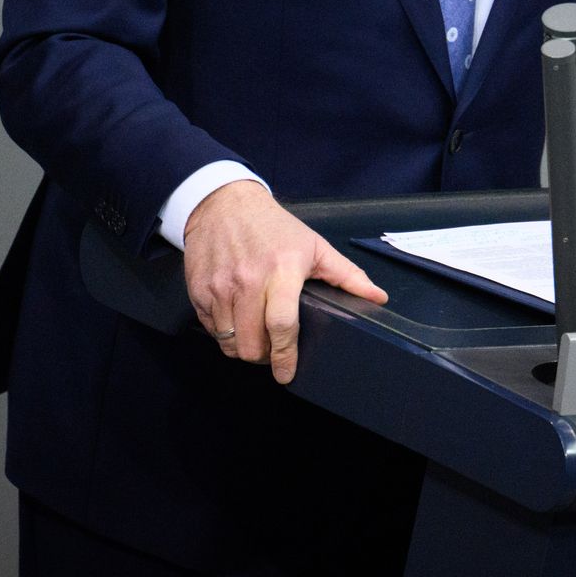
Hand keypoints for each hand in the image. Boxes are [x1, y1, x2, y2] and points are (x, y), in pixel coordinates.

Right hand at [181, 180, 387, 383]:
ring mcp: (220, 287)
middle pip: (251, 345)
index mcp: (282, 271)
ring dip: (243, 347)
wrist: (224, 203)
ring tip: (256, 337)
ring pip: (229, 343)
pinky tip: (237, 320)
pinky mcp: (198, 290)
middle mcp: (248, 281)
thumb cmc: (274, 226)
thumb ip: (347, 275)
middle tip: (273, 351)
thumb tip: (377, 297)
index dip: (285, 356)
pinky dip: (224, 333)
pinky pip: (211, 329)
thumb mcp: (315, 246)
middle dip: (264, 357)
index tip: (287, 373)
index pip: (282, 325)